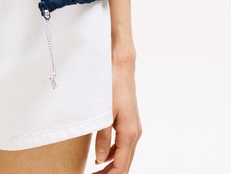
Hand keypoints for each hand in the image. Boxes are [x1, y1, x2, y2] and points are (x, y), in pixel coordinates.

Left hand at [93, 50, 141, 172]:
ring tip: (96, 172)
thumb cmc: (111, 87)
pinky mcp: (130, 122)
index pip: (121, 166)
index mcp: (129, 134)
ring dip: (112, 165)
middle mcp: (135, 134)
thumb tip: (100, 160)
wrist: (121, 68)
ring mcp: (134, 128)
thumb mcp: (103, 113)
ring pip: (124, 155)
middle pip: (125, 163)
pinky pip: (123, 144)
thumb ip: (101, 138)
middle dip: (110, 173)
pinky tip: (102, 155)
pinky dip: (114, 154)